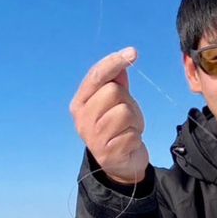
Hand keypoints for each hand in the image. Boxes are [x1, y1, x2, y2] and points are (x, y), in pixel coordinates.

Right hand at [69, 47, 149, 184]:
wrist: (120, 164)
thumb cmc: (118, 128)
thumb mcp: (117, 102)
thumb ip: (116, 81)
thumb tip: (123, 61)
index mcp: (80, 102)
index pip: (96, 76)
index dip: (114, 62)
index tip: (133, 53)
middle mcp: (82, 118)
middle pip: (113, 92)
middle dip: (127, 101)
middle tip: (127, 116)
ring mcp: (93, 137)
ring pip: (123, 112)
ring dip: (134, 120)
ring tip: (128, 129)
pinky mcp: (108, 152)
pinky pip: (131, 133)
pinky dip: (136, 136)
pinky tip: (129, 143)